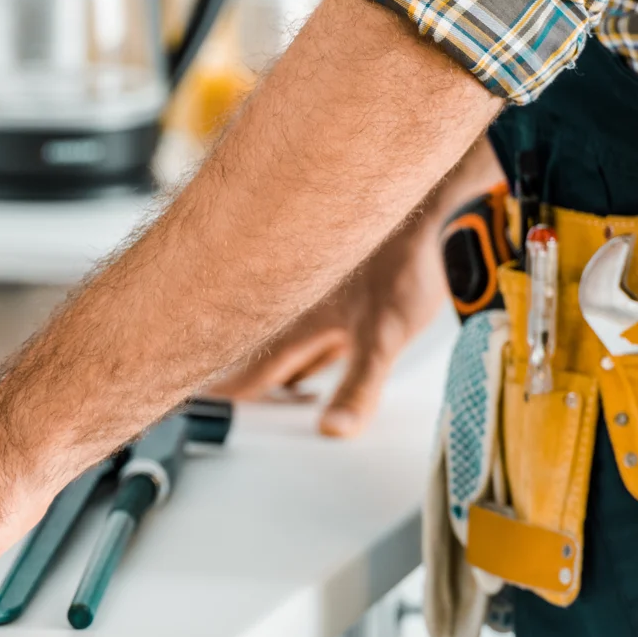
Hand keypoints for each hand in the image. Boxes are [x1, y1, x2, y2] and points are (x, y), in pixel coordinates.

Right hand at [207, 218, 447, 436]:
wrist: (433, 206)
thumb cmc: (405, 257)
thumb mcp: (383, 335)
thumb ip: (359, 386)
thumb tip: (333, 429)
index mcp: (297, 322)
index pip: (251, 372)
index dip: (228, 395)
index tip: (204, 412)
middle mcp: (302, 307)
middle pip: (265, 356)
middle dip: (250, 382)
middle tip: (228, 404)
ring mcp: (325, 297)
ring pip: (291, 339)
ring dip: (283, 365)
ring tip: (271, 389)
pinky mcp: (349, 287)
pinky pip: (318, 327)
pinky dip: (315, 348)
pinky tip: (323, 353)